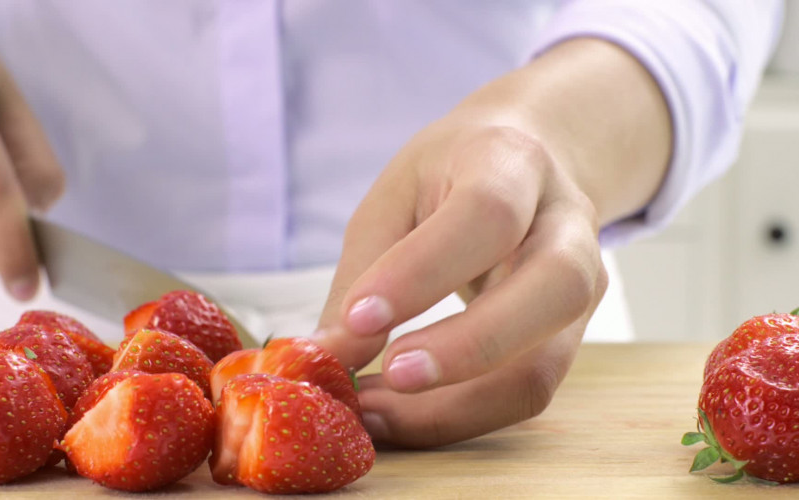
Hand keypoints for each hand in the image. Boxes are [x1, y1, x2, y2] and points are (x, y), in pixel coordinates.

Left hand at [314, 39, 671, 447]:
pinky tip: (403, 414)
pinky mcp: (568, 337)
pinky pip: (523, 393)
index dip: (423, 273)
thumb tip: (328, 357)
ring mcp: (583, 286)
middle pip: (554, 290)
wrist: (528, 165)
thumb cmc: (452, 175)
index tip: (358, 320)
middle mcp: (566, 225)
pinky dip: (460, 416)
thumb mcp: (397, 196)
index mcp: (512, 163)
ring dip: (456, 407)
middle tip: (389, 377)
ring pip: (543, 365)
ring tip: (375, 412)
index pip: (486, 216)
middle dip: (468, 348)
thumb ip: (364, 272)